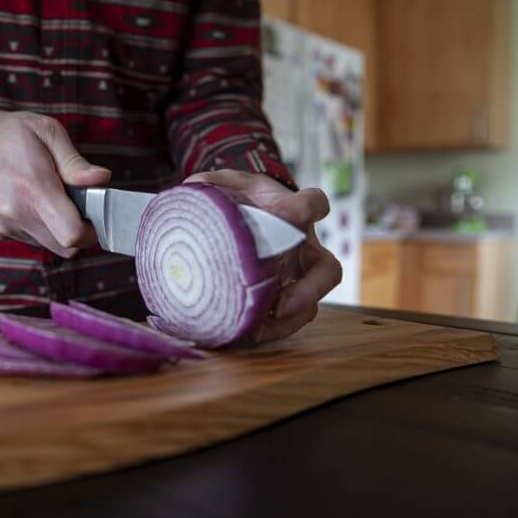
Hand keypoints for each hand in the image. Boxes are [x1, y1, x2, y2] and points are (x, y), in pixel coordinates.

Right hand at [0, 102, 110, 256]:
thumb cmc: (6, 133)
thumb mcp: (45, 131)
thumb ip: (74, 161)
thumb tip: (102, 180)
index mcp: (33, 188)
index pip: (72, 235)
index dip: (91, 230)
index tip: (93, 213)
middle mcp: (15, 214)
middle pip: (64, 248)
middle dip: (77, 231)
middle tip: (75, 204)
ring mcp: (2, 226)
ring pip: (47, 244)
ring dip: (55, 227)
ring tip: (45, 196)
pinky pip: (28, 238)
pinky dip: (35, 225)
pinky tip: (25, 200)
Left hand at [184, 169, 341, 341]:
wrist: (241, 215)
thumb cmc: (237, 200)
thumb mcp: (223, 186)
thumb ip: (208, 185)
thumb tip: (190, 190)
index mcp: (292, 213)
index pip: (313, 204)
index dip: (308, 209)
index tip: (291, 214)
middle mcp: (303, 247)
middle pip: (327, 270)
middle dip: (309, 290)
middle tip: (281, 304)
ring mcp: (297, 276)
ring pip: (311, 304)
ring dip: (288, 321)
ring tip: (259, 329)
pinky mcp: (284, 297)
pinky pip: (290, 320)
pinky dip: (273, 330)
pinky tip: (249, 332)